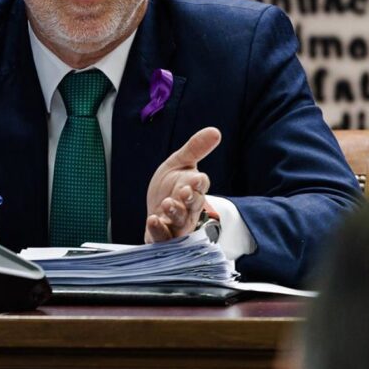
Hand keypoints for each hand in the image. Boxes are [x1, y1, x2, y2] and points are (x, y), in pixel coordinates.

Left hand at [144, 127, 221, 242]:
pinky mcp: (163, 237)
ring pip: (180, 222)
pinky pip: (164, 237)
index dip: (199, 183)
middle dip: (189, 199)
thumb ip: (195, 148)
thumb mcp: (180, 163)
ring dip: (175, 213)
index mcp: (194, 190)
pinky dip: (159, 230)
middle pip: (193, 205)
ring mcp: (177, 225)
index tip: (197, 178)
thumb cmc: (171, 186)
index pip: (200, 186)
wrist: (157, 209)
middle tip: (184, 192)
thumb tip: (215, 131)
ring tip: (167, 204)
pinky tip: (153, 220)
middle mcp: (188, 209)